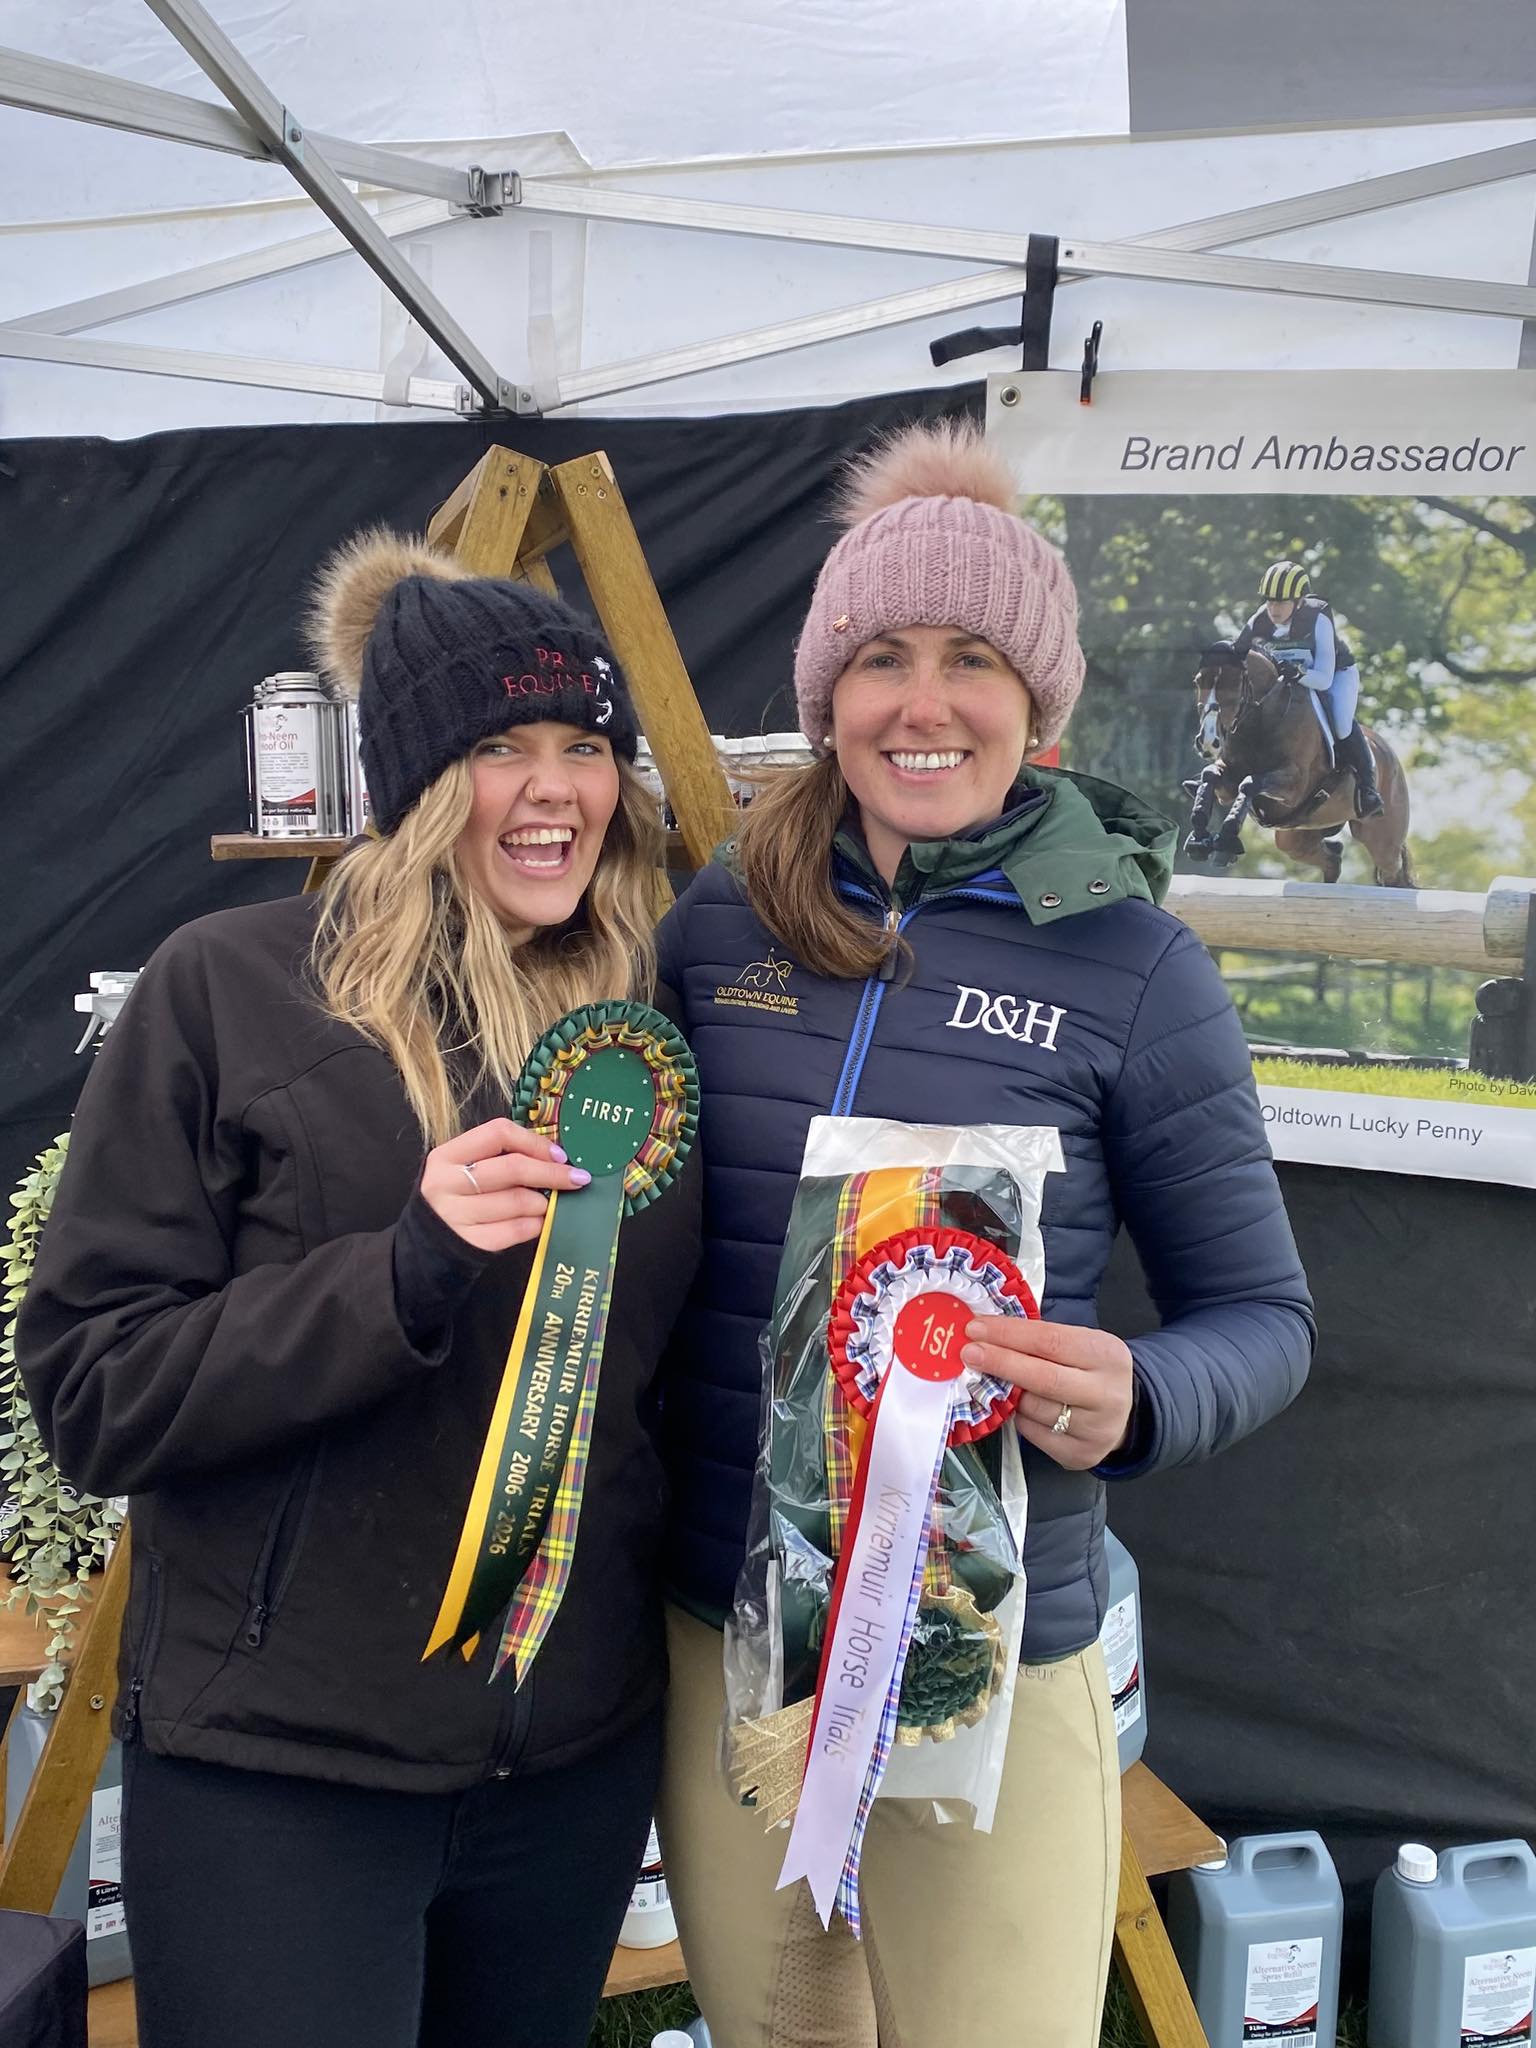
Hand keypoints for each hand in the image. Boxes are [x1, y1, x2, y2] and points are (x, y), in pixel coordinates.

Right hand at [420, 1119, 590, 1254]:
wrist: (426, 1243)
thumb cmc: (456, 1197)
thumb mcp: (464, 1169)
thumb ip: (498, 1158)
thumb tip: (554, 1157)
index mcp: (446, 1156)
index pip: (498, 1133)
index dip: (534, 1142)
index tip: (559, 1154)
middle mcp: (446, 1183)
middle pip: (512, 1168)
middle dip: (552, 1173)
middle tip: (577, 1178)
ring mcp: (455, 1215)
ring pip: (517, 1201)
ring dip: (543, 1203)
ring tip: (548, 1203)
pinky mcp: (469, 1242)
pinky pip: (514, 1230)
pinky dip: (535, 1225)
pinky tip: (539, 1221)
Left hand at [960, 1316, 1134, 1471]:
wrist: (1121, 1416)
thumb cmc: (1088, 1371)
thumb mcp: (1078, 1345)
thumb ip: (1040, 1339)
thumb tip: (986, 1332)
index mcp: (1106, 1354)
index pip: (1050, 1340)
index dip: (1009, 1334)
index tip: (976, 1328)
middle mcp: (1107, 1392)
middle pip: (1043, 1377)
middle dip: (1000, 1362)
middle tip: (969, 1353)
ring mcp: (1095, 1427)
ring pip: (1034, 1408)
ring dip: (1008, 1393)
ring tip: (996, 1381)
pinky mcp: (1080, 1454)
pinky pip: (1034, 1433)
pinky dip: (1019, 1417)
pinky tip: (1020, 1407)